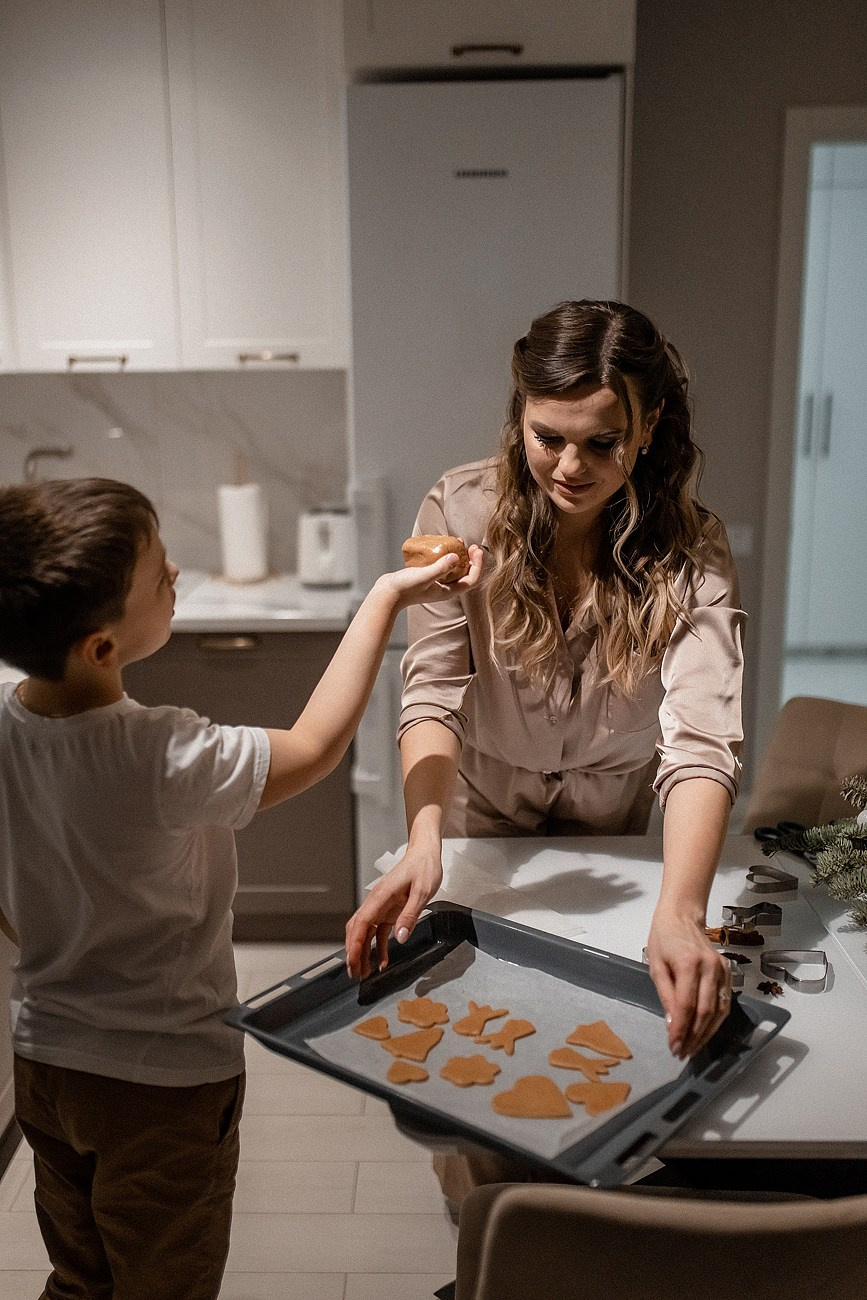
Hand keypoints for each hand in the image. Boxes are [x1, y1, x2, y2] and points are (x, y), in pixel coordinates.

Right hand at [345, 843, 443, 979]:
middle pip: (357, 930)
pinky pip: (379, 932)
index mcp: (381, 896)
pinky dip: (377, 947)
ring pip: (365, 933)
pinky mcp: (389, 911)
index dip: (354, 943)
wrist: (425, 854)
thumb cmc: (423, 867)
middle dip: (353, 952)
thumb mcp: (422, 891)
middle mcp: (376, 902)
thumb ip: (410, 915)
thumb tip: (400, 937)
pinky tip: (381, 961)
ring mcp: (381, 907)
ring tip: (363, 972)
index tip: (352, 960)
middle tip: (354, 973)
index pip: (361, 923)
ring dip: (362, 952)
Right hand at [375, 544, 483, 610]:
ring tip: (456, 542)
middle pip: (464, 574)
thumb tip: (456, 556)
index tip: (476, 550)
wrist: (386, 594)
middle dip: (470, 559)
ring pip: (453, 569)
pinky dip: (444, 556)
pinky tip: (439, 546)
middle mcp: (444, 588)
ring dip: (458, 556)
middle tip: (470, 545)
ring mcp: (435, 583)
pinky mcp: (427, 577)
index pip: (471, 580)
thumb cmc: (405, 588)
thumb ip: (440, 567)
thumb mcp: (424, 576)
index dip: (477, 565)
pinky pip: (441, 565)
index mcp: (448, 592)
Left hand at [645, 907, 731, 1058]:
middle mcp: (710, 967)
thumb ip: (665, 995)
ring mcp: (723, 969)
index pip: (686, 1005)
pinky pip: (725, 1002)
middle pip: (705, 1011)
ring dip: (707, 1033)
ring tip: (693, 1048)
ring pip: (719, 1011)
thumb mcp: (656, 965)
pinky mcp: (728, 971)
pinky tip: (705, 1032)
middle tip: (683, 1053)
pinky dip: (716, 1021)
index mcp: (689, 964)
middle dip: (694, 1036)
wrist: (682, 916)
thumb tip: (672, 1025)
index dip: (681, 1030)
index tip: (674, 1047)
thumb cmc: (664, 939)